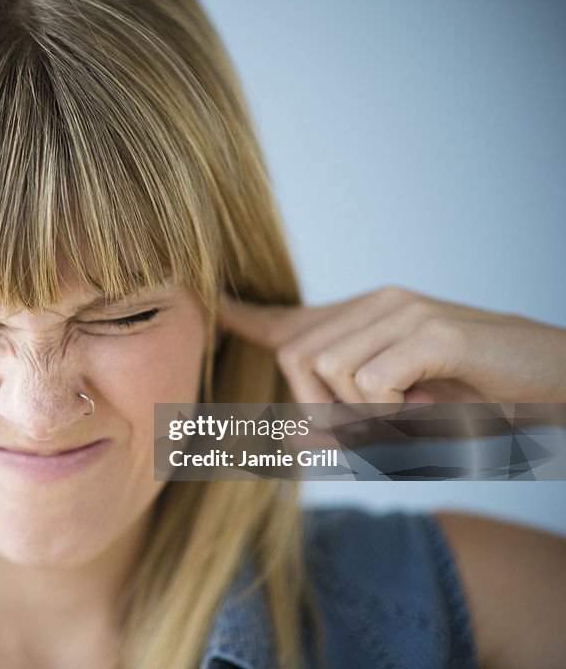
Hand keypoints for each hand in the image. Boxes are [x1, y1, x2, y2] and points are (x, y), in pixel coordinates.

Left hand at [217, 286, 565, 404]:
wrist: (555, 382)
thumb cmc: (477, 401)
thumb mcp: (404, 414)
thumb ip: (353, 419)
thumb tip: (300, 437)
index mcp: (366, 319)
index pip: (289, 318)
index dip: (243, 316)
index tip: (211, 307)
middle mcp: (377, 304)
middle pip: (295, 356)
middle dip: (317, 409)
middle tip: (372, 431)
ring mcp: (403, 312)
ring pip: (326, 369)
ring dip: (359, 414)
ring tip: (410, 416)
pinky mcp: (432, 330)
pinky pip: (371, 381)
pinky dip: (392, 411)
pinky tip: (428, 406)